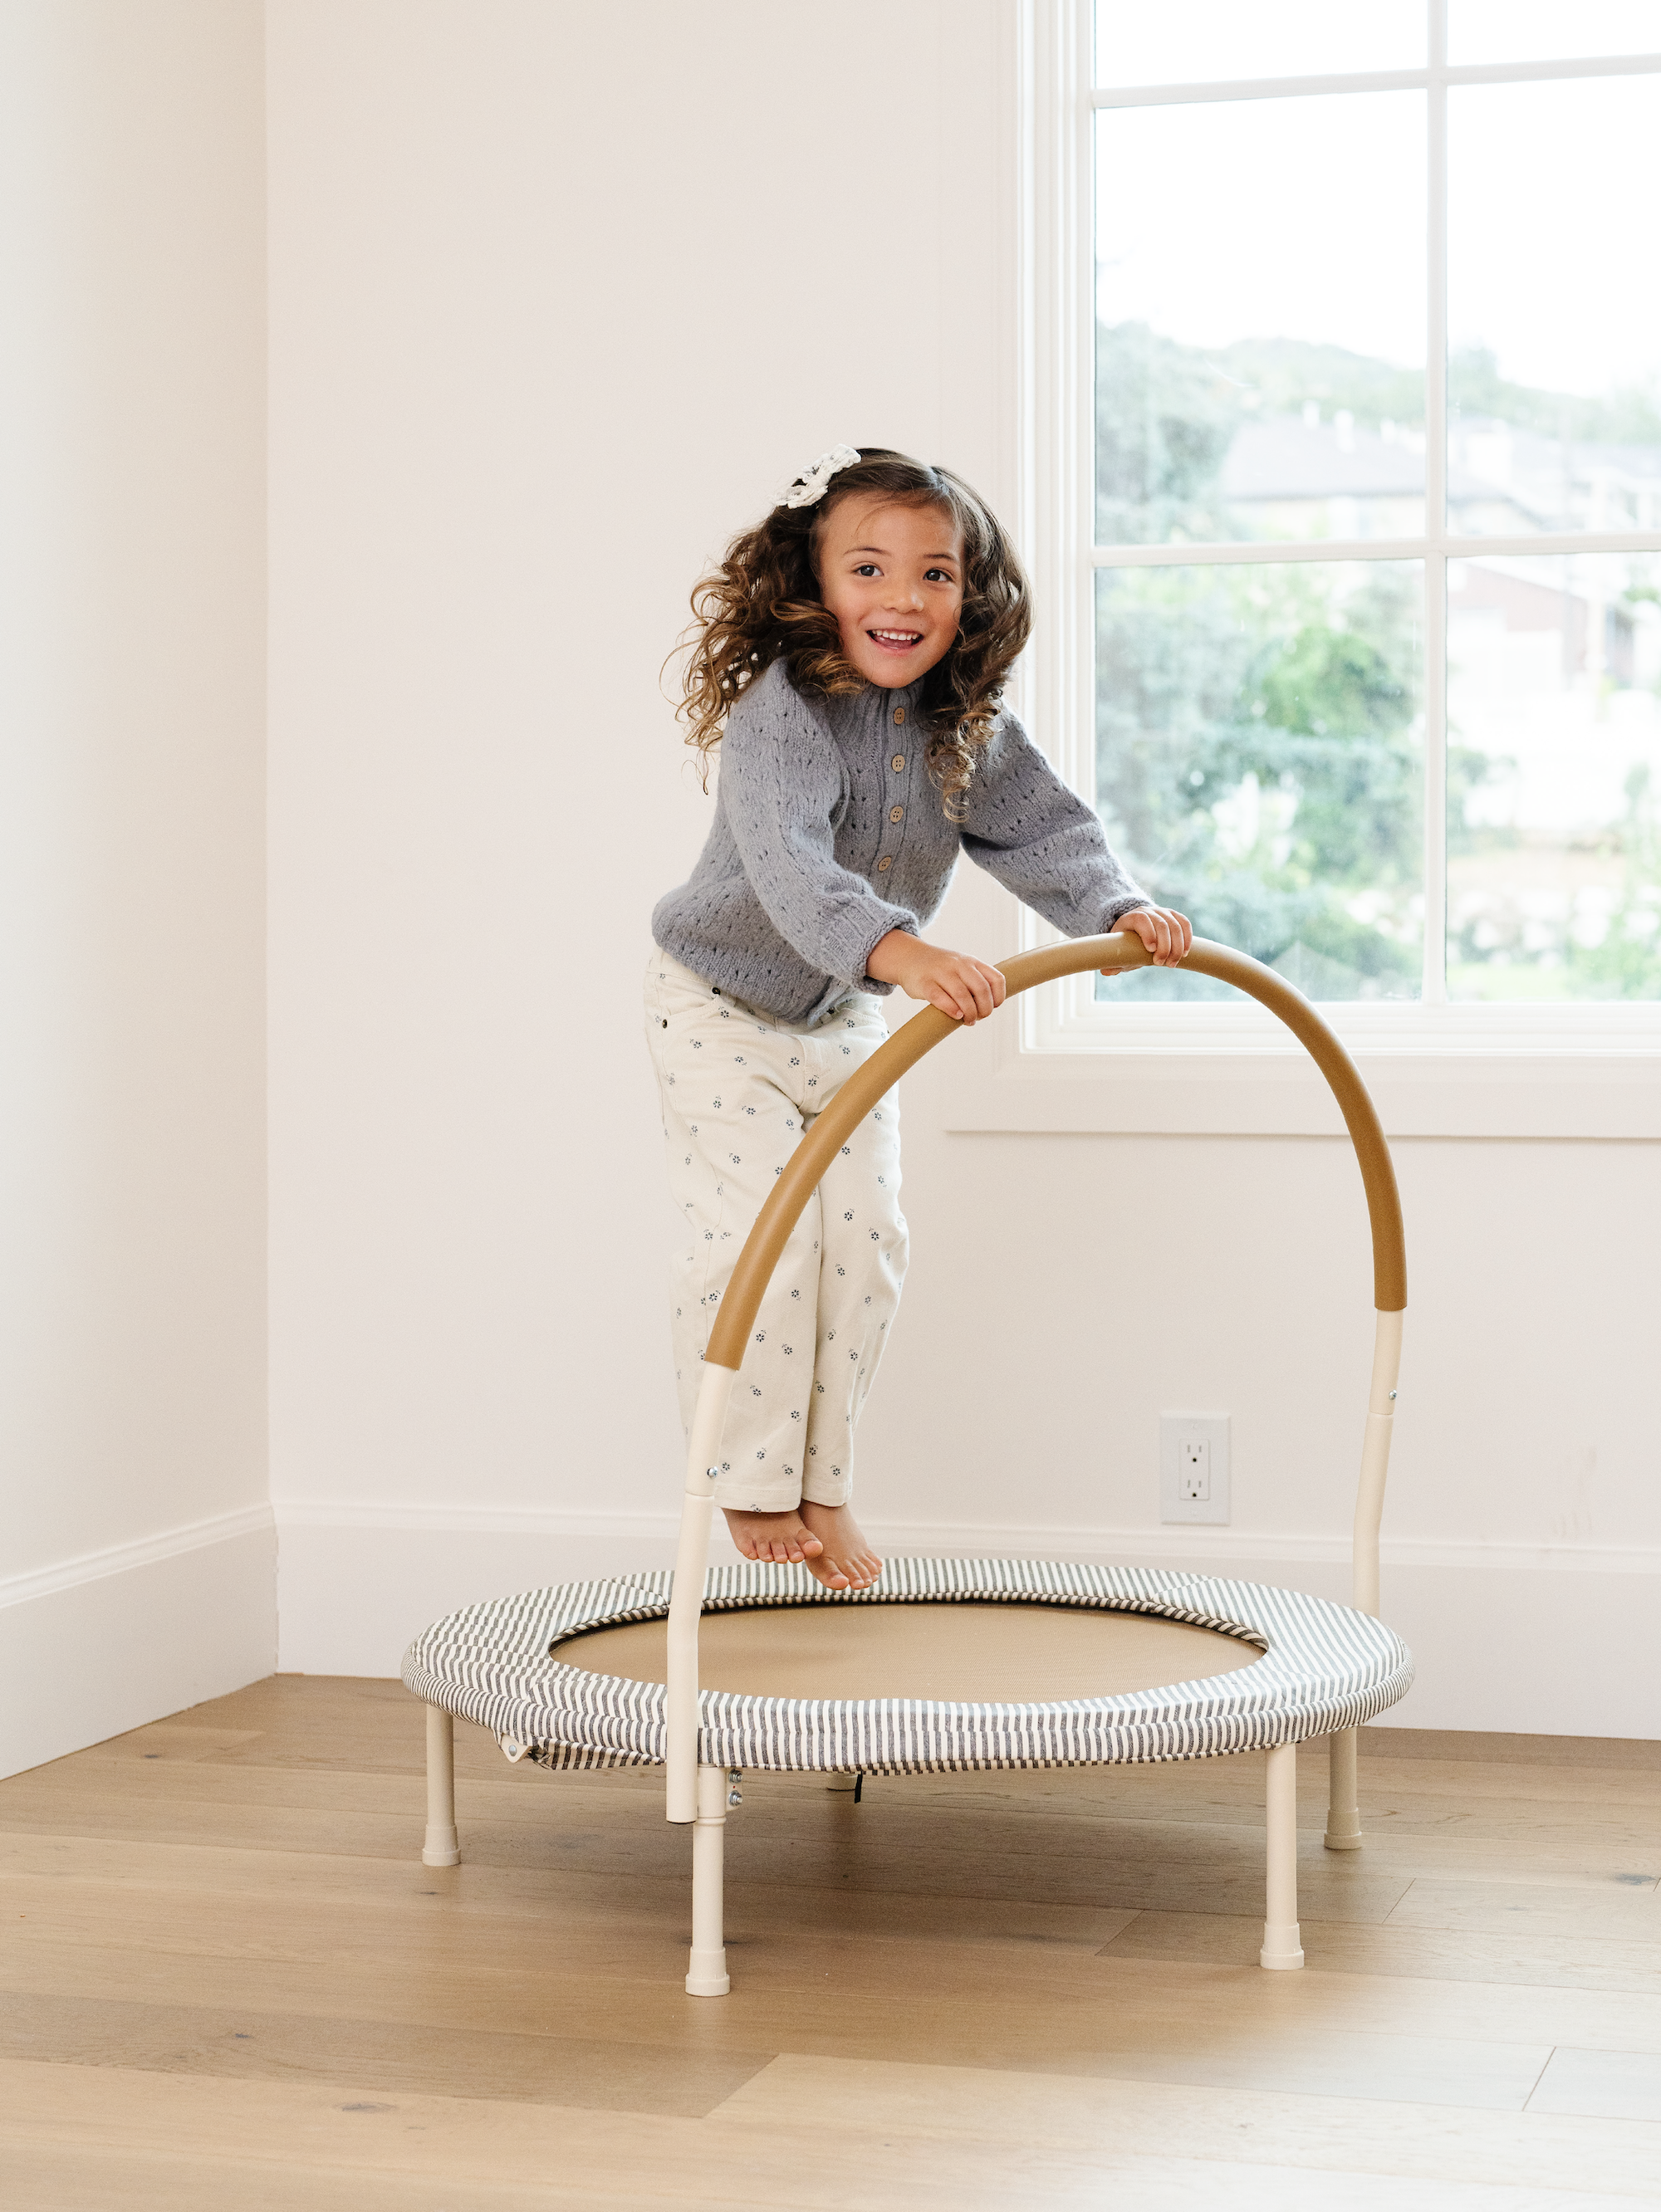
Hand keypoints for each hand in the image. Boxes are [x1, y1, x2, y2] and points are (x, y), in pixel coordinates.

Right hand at [866, 930, 1007, 1023]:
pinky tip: (956, 1015)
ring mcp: (941, 972)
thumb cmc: (940, 969)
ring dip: (969, 1013)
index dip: (999, 997)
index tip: (993, 1007)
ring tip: (968, 1021)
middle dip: (984, 1009)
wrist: (909, 958)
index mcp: (972, 962)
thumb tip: (989, 1007)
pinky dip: (951, 1009)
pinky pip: (940, 998)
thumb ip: (975, 981)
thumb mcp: (961, 967)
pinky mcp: (925, 983)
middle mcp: (958, 964)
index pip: (996, 979)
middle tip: (979, 1017)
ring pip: (962, 995)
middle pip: (981, 989)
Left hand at [1102, 905, 1191, 978]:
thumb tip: (1106, 972)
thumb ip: (1113, 962)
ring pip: (1175, 925)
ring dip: (1177, 946)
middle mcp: (1148, 911)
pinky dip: (1187, 938)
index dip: (1147, 933)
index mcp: (1131, 917)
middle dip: (1164, 946)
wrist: (1136, 931)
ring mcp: (1163, 912)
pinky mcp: (1174, 916)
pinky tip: (1185, 953)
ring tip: (1173, 963)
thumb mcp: (1119, 953)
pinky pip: (1185, 924)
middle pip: (1161, 924)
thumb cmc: (1126, 945)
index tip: (1150, 950)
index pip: (1141, 919)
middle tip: (1161, 964)